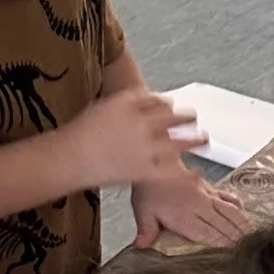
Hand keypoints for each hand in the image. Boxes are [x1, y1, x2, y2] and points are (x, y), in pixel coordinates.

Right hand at [72, 81, 211, 186]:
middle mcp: (142, 121)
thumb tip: (144, 99)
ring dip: (195, 139)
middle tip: (193, 117)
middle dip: (186, 116)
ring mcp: (146, 146)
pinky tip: (196, 174)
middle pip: (174, 116)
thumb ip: (126, 103)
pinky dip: (186, 173)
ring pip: (180, 140)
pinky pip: (173, 170)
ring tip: (204, 139)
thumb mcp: (103, 107)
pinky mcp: (146, 169)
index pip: (158, 100)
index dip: (167, 105)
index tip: (172, 107)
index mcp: (130, 103)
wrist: (69, 158)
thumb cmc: (80, 134)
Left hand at [131, 168, 250, 252]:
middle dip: (237, 238)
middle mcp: (199, 207)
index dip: (223, 245)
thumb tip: (141, 246)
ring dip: (242, 224)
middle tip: (248, 249)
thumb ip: (146, 230)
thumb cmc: (149, 188)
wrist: (156, 159)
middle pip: (224, 225)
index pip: (209, 235)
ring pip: (231, 212)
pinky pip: (228, 198)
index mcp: (185, 216)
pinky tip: (245, 213)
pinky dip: (238, 206)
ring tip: (253, 235)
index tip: (233, 253)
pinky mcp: (210, 188)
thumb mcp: (143, 211)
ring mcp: (207, 196)